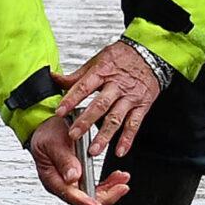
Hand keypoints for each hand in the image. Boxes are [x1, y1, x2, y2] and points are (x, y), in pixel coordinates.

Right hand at [29, 110, 130, 204]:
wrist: (47, 127)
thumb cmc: (47, 134)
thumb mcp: (54, 143)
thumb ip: (64, 160)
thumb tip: (72, 177)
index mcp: (52, 178)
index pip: (70, 196)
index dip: (85, 202)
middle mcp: (62, 183)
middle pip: (85, 199)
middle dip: (105, 195)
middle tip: (121, 187)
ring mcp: (71, 181)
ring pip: (93, 194)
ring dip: (110, 188)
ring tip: (122, 179)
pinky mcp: (80, 177)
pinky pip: (95, 186)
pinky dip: (108, 182)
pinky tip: (116, 177)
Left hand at [61, 39, 164, 160]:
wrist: (150, 54)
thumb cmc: (121, 57)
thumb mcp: (96, 61)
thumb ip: (76, 75)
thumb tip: (53, 77)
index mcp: (102, 72)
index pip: (83, 87)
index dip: (71, 100)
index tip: (59, 112)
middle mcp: (116, 86)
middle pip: (100, 106)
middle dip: (85, 122)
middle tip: (74, 135)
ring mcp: (130, 97)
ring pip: (116, 118)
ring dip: (105, 136)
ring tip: (94, 150)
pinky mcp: (142, 106)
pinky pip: (135, 124)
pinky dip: (127, 139)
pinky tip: (120, 150)